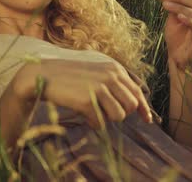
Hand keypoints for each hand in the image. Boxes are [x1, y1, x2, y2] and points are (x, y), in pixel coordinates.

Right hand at [12, 59, 152, 128]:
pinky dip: (94, 123)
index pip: (137, 92)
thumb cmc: (70, 77)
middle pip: (130, 106)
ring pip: (119, 116)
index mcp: (115, 69)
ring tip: (93, 112)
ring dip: (107, 118)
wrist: (43, 75)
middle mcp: (110, 76)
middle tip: (105, 112)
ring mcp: (99, 88)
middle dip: (121, 113)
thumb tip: (134, 107)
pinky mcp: (88, 100)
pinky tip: (84, 116)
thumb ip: (114, 84)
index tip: (147, 120)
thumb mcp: (96, 73)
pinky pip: (101, 122)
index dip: (143, 108)